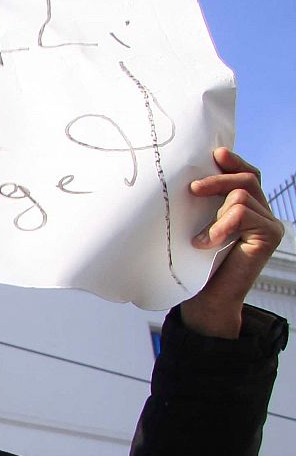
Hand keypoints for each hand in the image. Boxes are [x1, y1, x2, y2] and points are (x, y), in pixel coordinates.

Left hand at [179, 148, 285, 337]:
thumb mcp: (195, 226)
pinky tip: (204, 244)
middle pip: (246, 179)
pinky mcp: (270, 235)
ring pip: (243, 195)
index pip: (246, 174)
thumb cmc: (195, 265)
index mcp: (246, 208)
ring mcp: (269, 224)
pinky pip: (244, 213)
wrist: (205, 300)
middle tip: (193, 189)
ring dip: (215, 211)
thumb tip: (186, 178)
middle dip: (218, 178)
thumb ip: (201, 204)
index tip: (215, 155)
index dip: (233, 162)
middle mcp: (262, 212)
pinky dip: (220, 226)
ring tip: (198, 237)